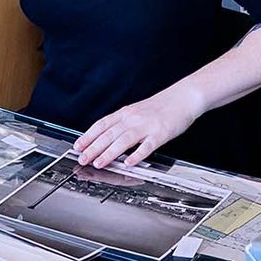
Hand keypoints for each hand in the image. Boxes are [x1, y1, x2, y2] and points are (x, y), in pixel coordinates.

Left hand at [73, 86, 204, 168]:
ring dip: (109, 152)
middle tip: (82, 159)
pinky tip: (129, 163)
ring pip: (124, 140)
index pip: (102, 124)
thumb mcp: (137, 111)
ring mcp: (147, 125)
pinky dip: (137, 154)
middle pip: (109, 133)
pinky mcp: (160, 133)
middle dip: (93, 147)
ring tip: (99, 163)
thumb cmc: (161, 106)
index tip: (77, 146)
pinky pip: (147, 145)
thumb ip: (123, 124)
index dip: (88, 136)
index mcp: (126, 113)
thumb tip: (106, 138)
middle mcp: (133, 118)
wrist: (183, 97)